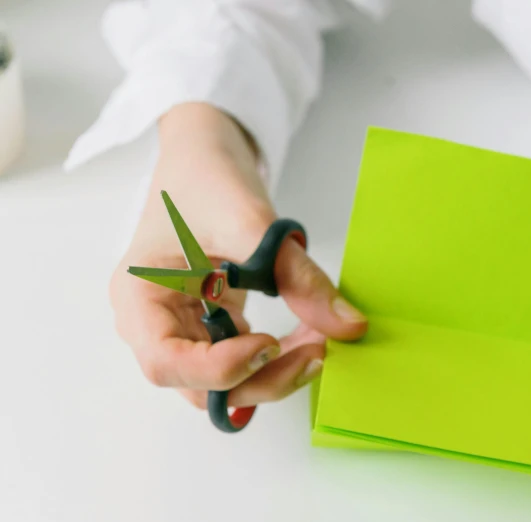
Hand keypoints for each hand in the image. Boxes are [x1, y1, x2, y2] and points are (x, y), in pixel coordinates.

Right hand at [109, 103, 367, 409]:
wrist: (206, 151)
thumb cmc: (205, 177)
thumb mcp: (249, 220)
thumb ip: (296, 275)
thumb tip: (348, 325)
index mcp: (139, 297)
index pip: (166, 361)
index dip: (219, 368)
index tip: (269, 344)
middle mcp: (155, 321)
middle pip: (199, 383)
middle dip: (260, 378)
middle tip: (316, 353)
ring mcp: (184, 323)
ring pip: (225, 379)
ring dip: (274, 373)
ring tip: (320, 342)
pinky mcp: (212, 319)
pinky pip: (242, 356)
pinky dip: (278, 355)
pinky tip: (310, 334)